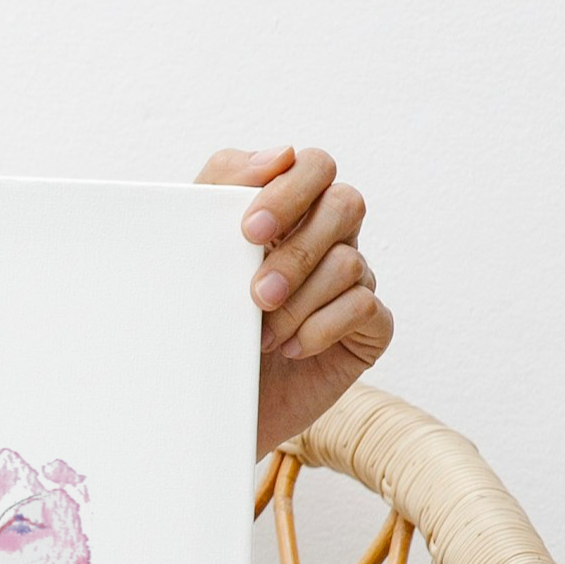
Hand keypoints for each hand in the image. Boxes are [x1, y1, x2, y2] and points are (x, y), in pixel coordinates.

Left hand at [197, 145, 391, 456]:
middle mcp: (328, 239)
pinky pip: (364, 306)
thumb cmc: (204, 326)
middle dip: (298, 249)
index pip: (312, 166)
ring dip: (299, 301)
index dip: (288, 190)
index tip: (249, 230)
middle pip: (346, 203)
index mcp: (289, 212)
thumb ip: (219, 191)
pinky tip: (291, 348)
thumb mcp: (196, 255)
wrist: (209, 408)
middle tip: (257, 293)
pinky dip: (321, 328)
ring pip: (349, 262)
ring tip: (261, 335)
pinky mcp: (369, 328)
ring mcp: (353, 282)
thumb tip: (277, 155)